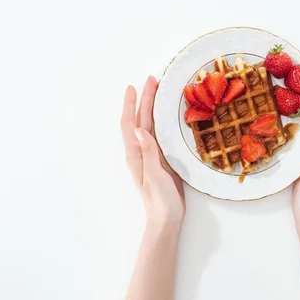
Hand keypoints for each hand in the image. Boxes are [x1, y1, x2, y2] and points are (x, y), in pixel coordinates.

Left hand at [121, 76, 184, 227]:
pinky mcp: (161, 159)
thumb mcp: (155, 176)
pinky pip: (158, 134)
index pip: (131, 123)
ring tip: (158, 91)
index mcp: (136, 153)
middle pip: (140, 119)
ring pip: (149, 125)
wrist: (166, 219)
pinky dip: (161, 121)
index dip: (133, 104)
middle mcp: (140, 151)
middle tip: (152, 79)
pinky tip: (167, 117)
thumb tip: (139, 129)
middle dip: (144, 99)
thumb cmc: (160, 200)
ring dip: (151, 107)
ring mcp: (150, 155)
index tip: (135, 85)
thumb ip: (148, 152)